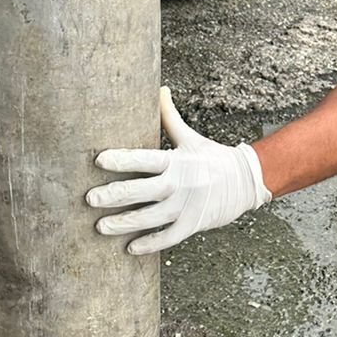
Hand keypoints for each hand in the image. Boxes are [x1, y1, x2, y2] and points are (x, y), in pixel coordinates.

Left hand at [86, 87, 270, 253]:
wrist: (247, 181)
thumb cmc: (213, 158)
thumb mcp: (191, 137)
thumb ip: (170, 117)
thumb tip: (160, 88)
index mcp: (177, 160)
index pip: (145, 159)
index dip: (122, 160)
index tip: (99, 160)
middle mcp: (180, 184)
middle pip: (143, 190)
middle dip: (115, 195)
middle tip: (90, 199)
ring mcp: (187, 206)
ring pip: (151, 217)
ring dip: (125, 223)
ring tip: (100, 226)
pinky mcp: (194, 224)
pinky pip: (169, 237)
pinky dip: (150, 244)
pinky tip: (130, 248)